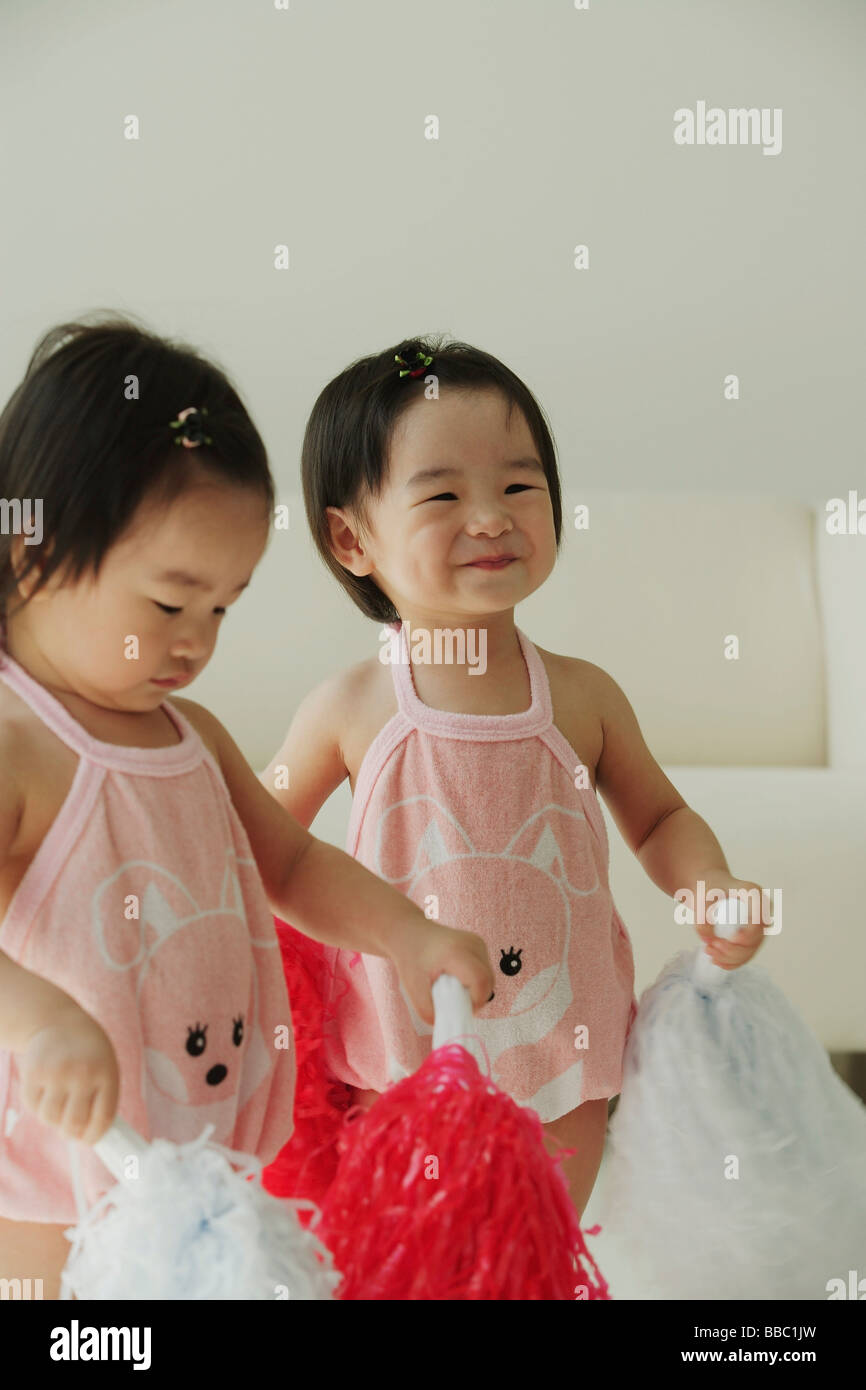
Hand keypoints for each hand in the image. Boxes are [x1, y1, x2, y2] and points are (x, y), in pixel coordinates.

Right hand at [18, 1004, 119, 1144]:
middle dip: (70, 1132)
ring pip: (50, 1118)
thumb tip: (94, 1138)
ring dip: (53, 1119)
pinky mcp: (34, 1071)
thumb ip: (102, 1100)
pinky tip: (45, 1092)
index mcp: (107, 1074)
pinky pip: (32, 1106)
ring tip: (58, 1104)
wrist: (60, 1022)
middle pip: (74, 1123)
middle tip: (68, 1129)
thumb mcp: (105, 1068)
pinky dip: (38, 1107)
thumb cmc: (88, 1053)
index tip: (87, 1140)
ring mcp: (57, 1072)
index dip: (94, 1136)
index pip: (102, 1119)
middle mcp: (83, 1073)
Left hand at [390, 918, 494, 1026]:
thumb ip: (429, 1012)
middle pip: (488, 982)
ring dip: (476, 990)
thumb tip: (447, 1025)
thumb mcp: (413, 989)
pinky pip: (485, 970)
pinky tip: (458, 979)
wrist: (410, 933)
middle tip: (454, 1002)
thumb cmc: (410, 960)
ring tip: (454, 989)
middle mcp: (472, 944)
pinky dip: (476, 981)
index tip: (458, 1008)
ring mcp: (478, 943)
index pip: (480, 982)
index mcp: (455, 953)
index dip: (475, 1002)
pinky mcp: (480, 944)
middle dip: (475, 999)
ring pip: (489, 977)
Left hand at [695, 872, 766, 970]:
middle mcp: (761, 911)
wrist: (709, 886)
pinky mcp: (750, 937)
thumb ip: (702, 916)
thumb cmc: (708, 887)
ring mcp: (757, 926)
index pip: (759, 919)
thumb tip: (708, 939)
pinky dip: (732, 962)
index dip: (748, 934)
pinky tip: (717, 961)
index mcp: (754, 895)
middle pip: (756, 939)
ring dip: (731, 957)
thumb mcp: (702, 897)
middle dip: (734, 950)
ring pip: (751, 950)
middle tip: (711, 947)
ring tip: (709, 952)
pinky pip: (746, 954)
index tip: (731, 939)